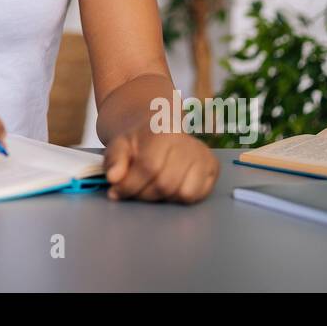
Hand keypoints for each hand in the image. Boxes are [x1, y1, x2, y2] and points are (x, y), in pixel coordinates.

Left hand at [103, 127, 218, 203]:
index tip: (116, 192)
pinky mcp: (213, 167)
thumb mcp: (118, 144)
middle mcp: (187, 142)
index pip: (149, 167)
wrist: (159, 128)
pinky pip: (197, 196)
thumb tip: (113, 178)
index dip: (130, 185)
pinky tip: (170, 186)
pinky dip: (180, 197)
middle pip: (165, 184)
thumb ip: (114, 159)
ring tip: (152, 185)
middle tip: (134, 191)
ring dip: (163, 197)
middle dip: (144, 194)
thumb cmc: (138, 140)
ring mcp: (203, 154)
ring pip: (182, 193)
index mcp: (162, 131)